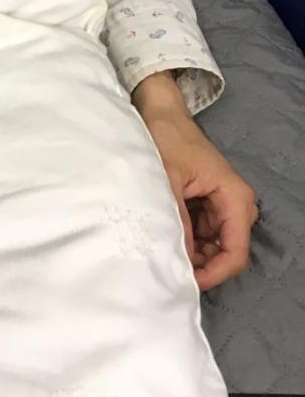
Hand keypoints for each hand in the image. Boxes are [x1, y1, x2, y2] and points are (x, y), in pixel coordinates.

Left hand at [140, 108, 260, 291]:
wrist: (160, 114)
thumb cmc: (166, 139)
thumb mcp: (167, 179)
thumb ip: (175, 219)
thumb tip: (179, 258)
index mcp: (234, 198)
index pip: (235, 252)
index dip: (214, 273)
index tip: (186, 282)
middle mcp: (235, 204)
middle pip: (225, 252)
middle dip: (201, 265)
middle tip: (169, 270)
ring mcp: (221, 205)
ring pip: (212, 245)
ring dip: (191, 252)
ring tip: (161, 252)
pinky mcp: (207, 203)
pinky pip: (200, 233)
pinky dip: (185, 239)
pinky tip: (164, 237)